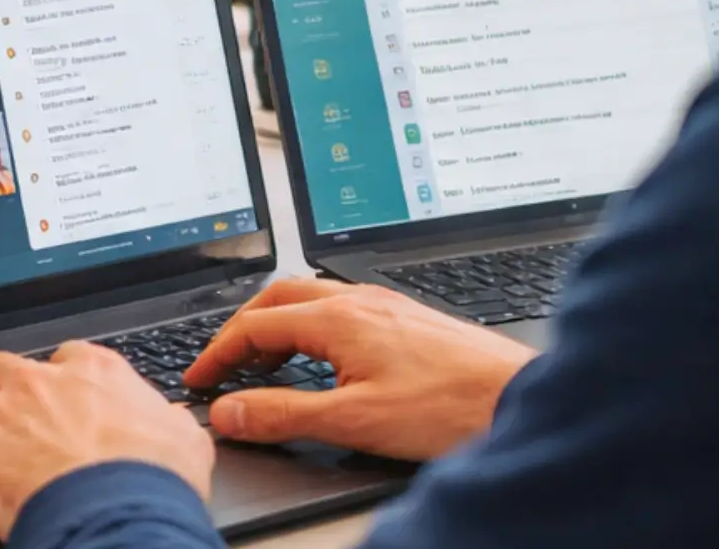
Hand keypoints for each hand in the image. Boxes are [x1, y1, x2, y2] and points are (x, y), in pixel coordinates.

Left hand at [0, 344, 212, 539]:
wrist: (122, 515)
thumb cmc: (156, 481)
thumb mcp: (185, 441)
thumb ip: (172, 424)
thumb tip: (178, 422)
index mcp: (92, 374)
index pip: (64, 357)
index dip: (54, 376)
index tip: (54, 391)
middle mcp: (39, 385)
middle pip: (0, 365)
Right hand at [184, 279, 536, 461]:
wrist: (518, 397)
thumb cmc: (449, 407)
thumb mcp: (353, 421)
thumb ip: (283, 414)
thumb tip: (229, 410)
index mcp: (338, 317)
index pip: (255, 325)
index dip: (219, 354)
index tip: (200, 379)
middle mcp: (359, 300)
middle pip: (277, 298)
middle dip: (241, 328)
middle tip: (222, 363)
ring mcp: (385, 305)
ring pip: (311, 300)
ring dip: (277, 326)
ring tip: (264, 363)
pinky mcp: (407, 319)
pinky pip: (341, 310)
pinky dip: (310, 329)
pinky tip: (322, 360)